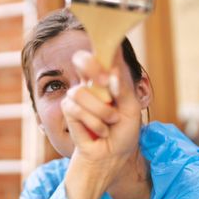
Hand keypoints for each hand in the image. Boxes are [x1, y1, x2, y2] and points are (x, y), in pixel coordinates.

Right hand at [61, 49, 141, 175]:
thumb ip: (122, 87)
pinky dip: (93, 123)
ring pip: (81, 91)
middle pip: (82, 59)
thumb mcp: (131, 108)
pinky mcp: (68, 110)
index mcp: (106, 79)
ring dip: (101, 111)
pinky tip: (100, 131)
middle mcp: (90, 84)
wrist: (112, 155)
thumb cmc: (123, 132)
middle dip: (93, 67)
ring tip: (110, 122)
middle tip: (107, 82)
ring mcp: (77, 96)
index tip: (110, 42)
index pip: (100, 55)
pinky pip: (76, 108)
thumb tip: (113, 68)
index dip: (101, 46)